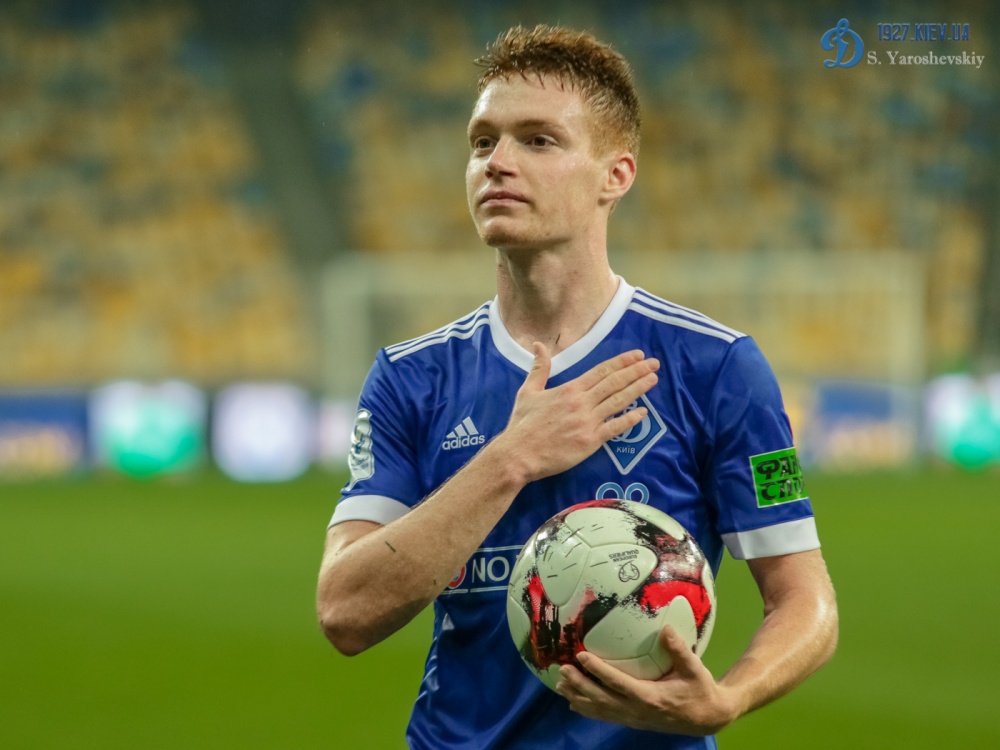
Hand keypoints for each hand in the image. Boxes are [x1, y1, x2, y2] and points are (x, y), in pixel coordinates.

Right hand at [498, 343, 658, 482]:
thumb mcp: (528, 391)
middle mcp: (582, 402)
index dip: (622, 362)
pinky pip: (615, 428)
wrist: (519, 454)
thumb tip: (538, 345)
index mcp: (569, 389)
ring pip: (618, 402)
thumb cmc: (523, 424)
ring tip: (653, 380)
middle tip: (655, 364)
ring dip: (638, 389)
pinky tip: (644, 413)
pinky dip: (630, 420)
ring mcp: (588, 422)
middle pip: (615, 383)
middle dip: (636, 371)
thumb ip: (539, 368)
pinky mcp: (590, 441)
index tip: (638, 355)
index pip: (601, 371)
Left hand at [554, 627, 737, 735]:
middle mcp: (638, 711)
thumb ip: (679, 650)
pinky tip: (574, 702)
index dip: (599, 670)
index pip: (619, 683)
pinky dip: (588, 710)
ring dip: (579, 697)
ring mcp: (634, 718)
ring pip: (601, 711)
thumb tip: (666, 628)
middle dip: (580, 685)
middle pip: (602, 700)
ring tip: (560, 685)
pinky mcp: (633, 720)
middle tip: (562, 670)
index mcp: (651, 697)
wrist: (708, 717)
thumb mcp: (694, 669)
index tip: (581, 656)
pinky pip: (606, 716)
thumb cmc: (700, 690)